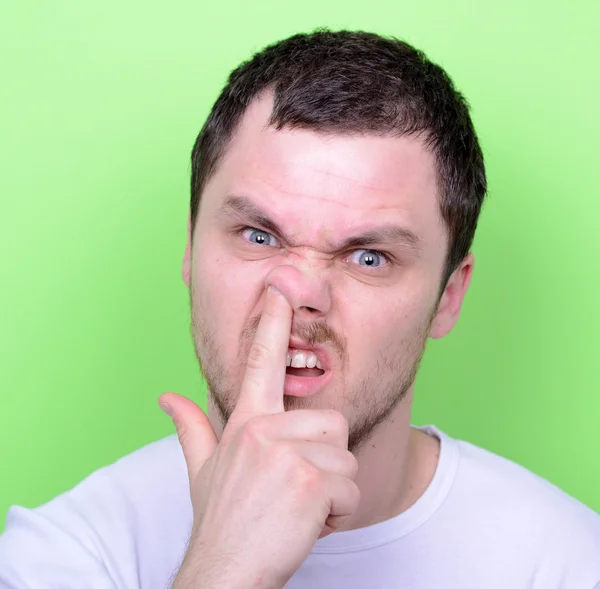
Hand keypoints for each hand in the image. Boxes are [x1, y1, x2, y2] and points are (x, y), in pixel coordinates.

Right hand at [159, 285, 359, 588]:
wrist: (225, 572)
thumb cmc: (221, 519)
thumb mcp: (202, 470)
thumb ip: (190, 427)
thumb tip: (167, 398)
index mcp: (245, 422)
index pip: (259, 362)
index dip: (273, 323)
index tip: (281, 289)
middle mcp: (263, 429)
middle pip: (331, 423)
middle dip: (324, 462)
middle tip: (295, 490)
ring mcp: (285, 453)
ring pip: (344, 457)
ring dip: (331, 490)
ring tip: (298, 507)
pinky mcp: (308, 480)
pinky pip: (350, 488)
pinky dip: (338, 514)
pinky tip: (307, 524)